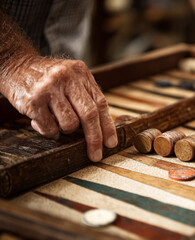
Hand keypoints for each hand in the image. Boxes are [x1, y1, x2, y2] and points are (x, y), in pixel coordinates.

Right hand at [3, 57, 117, 161]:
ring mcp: (49, 89)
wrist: (15, 65)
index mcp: (81, 73)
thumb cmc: (46, 77)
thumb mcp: (71, 78)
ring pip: (70, 124)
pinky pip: (50, 128)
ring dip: (65, 130)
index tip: (111, 143)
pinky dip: (48, 131)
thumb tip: (102, 128)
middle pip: (89, 115)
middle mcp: (67, 78)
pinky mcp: (33, 101)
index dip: (107, 126)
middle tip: (96, 154)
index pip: (101, 103)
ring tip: (55, 119)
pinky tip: (41, 120)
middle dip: (94, 138)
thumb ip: (86, 96)